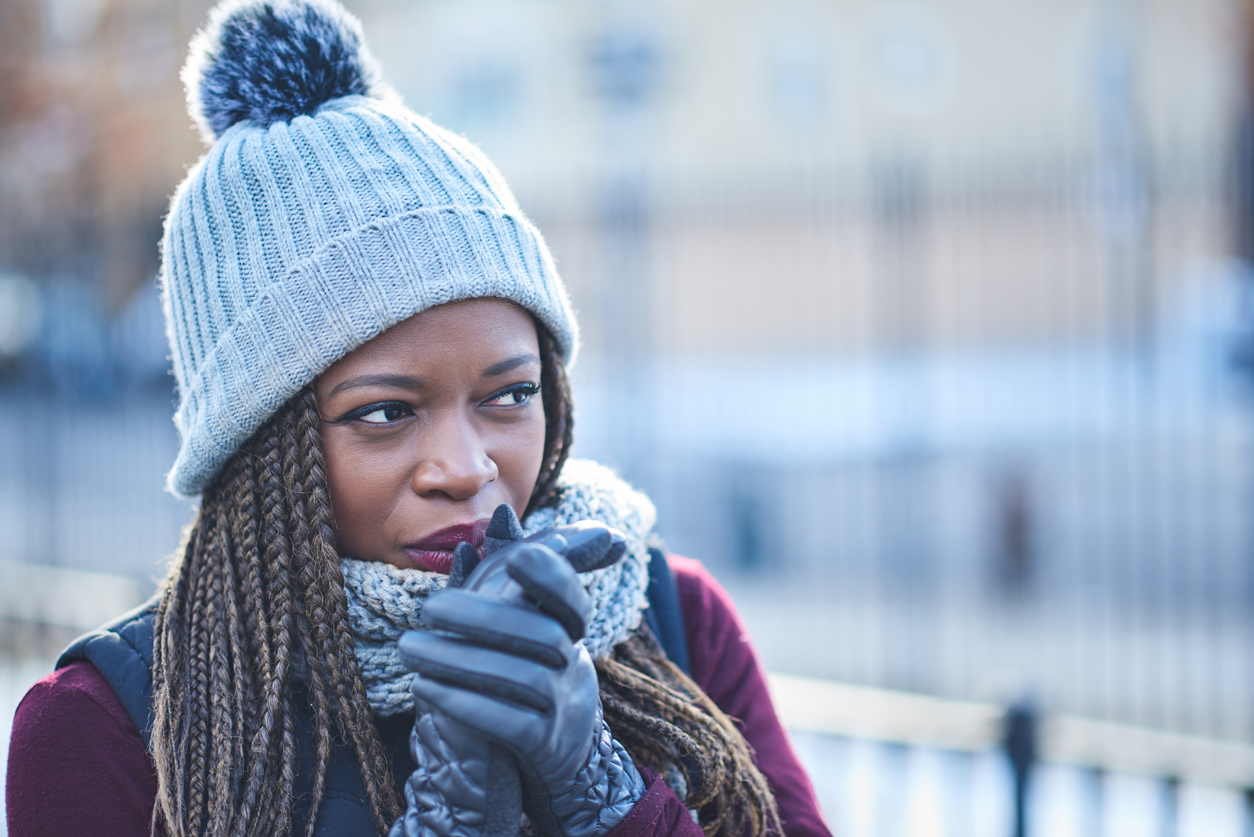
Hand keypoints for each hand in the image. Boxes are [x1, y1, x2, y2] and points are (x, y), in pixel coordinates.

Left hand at [399, 505, 644, 836]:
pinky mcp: (545, 746)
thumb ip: (508, 574)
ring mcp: (565, 707)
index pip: (571, 596)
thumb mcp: (523, 624)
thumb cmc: (527, 678)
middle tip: (429, 607)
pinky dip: (467, 704)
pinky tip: (426, 689)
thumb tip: (502, 514)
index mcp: (570, 630)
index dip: (552, 573)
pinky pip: (511, 723)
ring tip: (409, 648)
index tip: (518, 554)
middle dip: (484, 616)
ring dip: (460, 660)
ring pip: (522, 677)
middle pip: (542, 633)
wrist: (554, 760)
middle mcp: (575, 664)